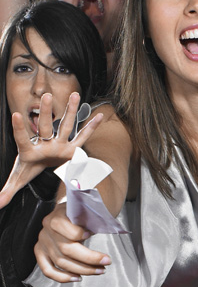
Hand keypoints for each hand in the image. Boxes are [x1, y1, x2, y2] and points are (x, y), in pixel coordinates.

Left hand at [0, 92, 104, 208]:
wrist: (41, 166)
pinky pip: (83, 137)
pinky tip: (99, 116)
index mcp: (30, 151)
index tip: (17, 115)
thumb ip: (6, 191)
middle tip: (45, 96)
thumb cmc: (30, 168)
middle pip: (45, 126)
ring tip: (76, 95)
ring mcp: (59, 145)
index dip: (19, 128)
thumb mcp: (17, 179)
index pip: (22, 139)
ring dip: (70, 110)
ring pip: (65, 126)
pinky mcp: (72, 149)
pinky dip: (91, 127)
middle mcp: (45, 144)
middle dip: (45, 112)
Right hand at [34, 202, 110, 282]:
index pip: (66, 229)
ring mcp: (43, 243)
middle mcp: (47, 231)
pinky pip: (48, 270)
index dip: (79, 234)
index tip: (91, 235)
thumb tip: (105, 226)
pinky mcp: (41, 253)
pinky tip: (77, 278)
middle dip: (90, 259)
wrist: (65, 214)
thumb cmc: (78, 214)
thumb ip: (91, 218)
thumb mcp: (84, 211)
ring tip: (99, 270)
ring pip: (61, 262)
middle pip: (67, 249)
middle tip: (106, 261)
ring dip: (83, 269)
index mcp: (56, 218)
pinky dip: (62, 277)